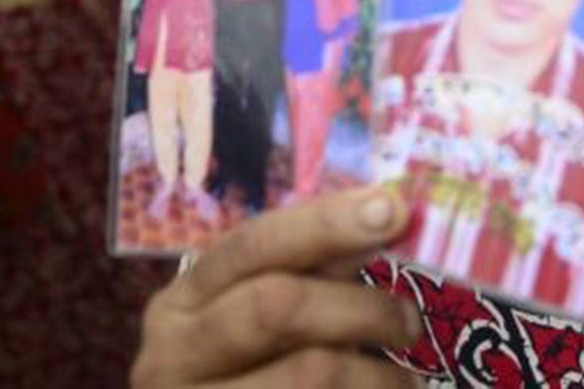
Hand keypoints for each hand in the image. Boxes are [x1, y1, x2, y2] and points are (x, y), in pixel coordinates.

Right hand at [130, 185, 420, 387]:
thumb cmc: (246, 367)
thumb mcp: (261, 310)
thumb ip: (314, 268)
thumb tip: (387, 214)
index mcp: (184, 298)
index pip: (253, 244)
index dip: (324, 223)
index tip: (391, 211)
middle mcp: (173, 353)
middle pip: (276, 307)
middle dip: (359, 307)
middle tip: (409, 322)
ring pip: (308, 374)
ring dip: (376, 374)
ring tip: (404, 380)